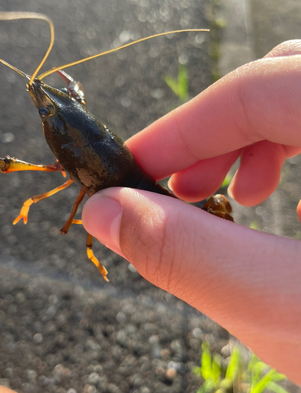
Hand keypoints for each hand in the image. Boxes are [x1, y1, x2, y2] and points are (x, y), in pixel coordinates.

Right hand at [83, 40, 300, 384]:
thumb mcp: (291, 315)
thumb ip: (190, 258)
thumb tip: (110, 213)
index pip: (259, 90)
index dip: (180, 128)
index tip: (133, 168)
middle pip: (285, 77)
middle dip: (214, 133)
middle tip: (175, 187)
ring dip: (250, 138)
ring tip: (224, 193)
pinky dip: (288, 146)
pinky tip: (273, 195)